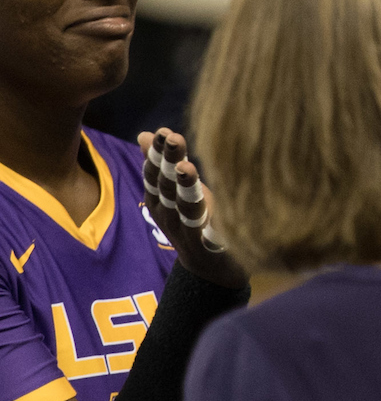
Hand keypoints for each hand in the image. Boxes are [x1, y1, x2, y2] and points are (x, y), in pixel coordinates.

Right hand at [138, 129, 245, 287]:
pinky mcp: (208, 247)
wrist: (210, 268)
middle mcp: (167, 215)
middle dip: (168, 161)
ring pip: (184, 206)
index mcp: (160, 199)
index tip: (165, 131)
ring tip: (186, 167)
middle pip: (166, 184)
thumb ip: (164, 164)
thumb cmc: (197, 220)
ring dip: (185, 186)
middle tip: (174, 138)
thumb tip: (146, 133)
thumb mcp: (179, 191)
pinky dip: (209, 220)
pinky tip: (214, 205)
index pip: (154, 172)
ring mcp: (186, 232)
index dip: (157, 152)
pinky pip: (208, 234)